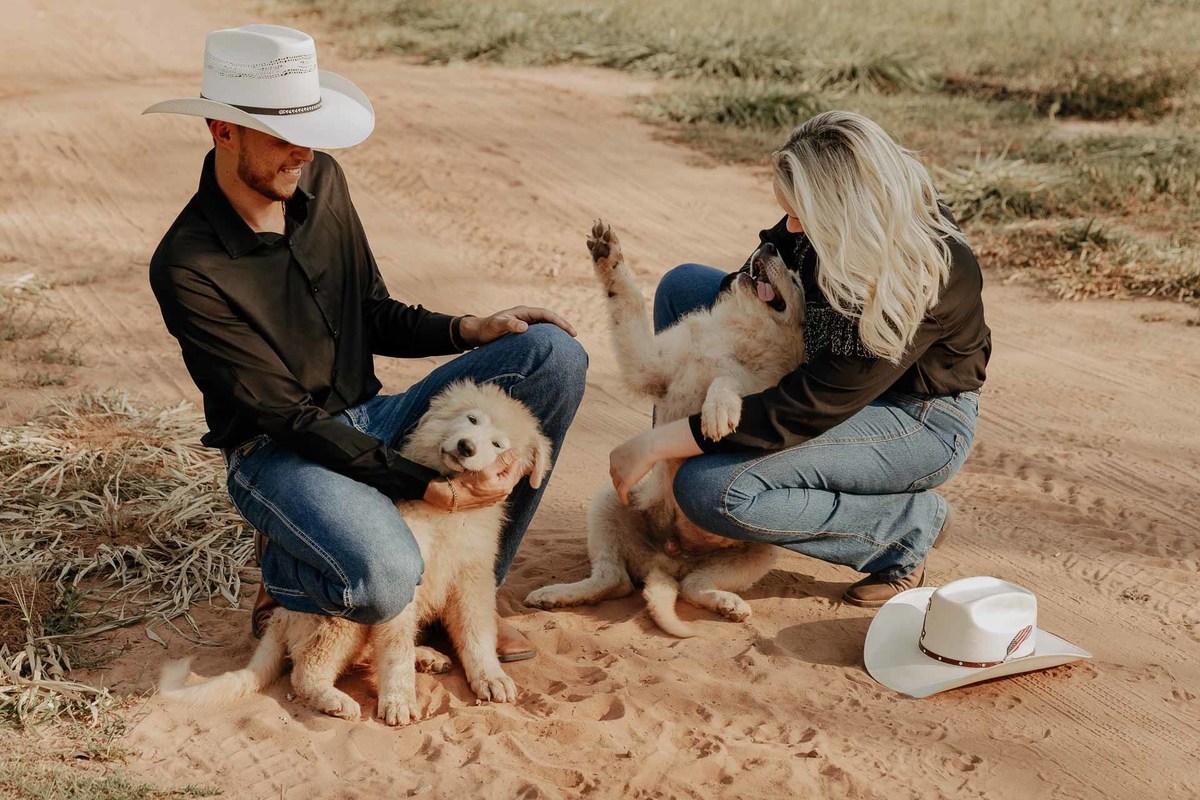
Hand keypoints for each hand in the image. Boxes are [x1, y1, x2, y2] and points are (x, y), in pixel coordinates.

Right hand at [422, 449, 526, 510]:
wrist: (451, 497)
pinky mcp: (488, 497)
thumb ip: (503, 460)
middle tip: (503, 450)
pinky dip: (496, 476)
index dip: (513, 455)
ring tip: (496, 458)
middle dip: (509, 461)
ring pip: (504, 478)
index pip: (516, 466)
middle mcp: (503, 493)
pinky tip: (490, 470)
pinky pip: (497, 483)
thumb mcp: (486, 469)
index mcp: (506, 486)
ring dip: (503, 468)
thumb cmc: (467, 484)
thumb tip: (517, 451)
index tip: (508, 445)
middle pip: (512, 473)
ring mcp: (496, 496)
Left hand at [460, 306, 576, 344]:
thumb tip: (525, 327)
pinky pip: (540, 334)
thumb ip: (509, 326)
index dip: (559, 322)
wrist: (478, 332)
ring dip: (556, 333)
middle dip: (562, 326)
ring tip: (568, 343)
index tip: (569, 330)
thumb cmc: (487, 329)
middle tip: (574, 336)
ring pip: (546, 327)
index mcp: (524, 312)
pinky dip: (548, 339)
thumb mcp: (497, 326)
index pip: (546, 314)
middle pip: (549, 320)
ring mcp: (526, 324)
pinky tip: (553, 348)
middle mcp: (526, 317)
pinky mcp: (523, 332)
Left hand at [609, 430, 659, 504]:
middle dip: (618, 480)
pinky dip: (623, 498)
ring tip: (625, 494)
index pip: (614, 466)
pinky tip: (626, 502)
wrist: (650, 446)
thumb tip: (646, 454)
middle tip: (624, 485)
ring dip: (620, 489)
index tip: (624, 475)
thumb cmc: (649, 443)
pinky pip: (621, 493)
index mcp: (614, 454)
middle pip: (614, 475)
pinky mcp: (625, 481)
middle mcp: (613, 464)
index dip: (619, 471)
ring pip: (617, 485)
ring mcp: (618, 473)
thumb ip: (637, 453)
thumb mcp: (638, 447)